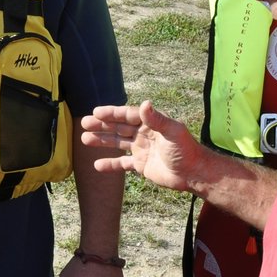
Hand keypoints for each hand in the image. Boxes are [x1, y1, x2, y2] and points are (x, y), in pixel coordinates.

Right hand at [80, 101, 205, 193]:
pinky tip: (97, 166)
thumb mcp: (172, 132)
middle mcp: (143, 134)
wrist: (193, 173)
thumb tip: (145, 103)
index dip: (111, 113)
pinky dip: (110, 164)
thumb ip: (157, 119)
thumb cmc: (185, 150)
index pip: (127, 115)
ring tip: (84, 139)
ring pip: (117, 143)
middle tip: (83, 123)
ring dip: (102, 141)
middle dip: (101, 125)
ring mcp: (141, 149)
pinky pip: (122, 163)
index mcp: (150, 124)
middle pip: (118, 128)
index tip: (95, 112)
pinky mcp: (141, 165)